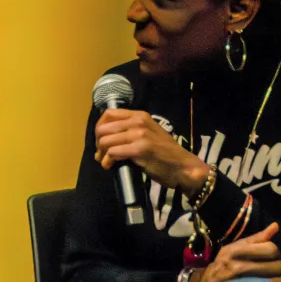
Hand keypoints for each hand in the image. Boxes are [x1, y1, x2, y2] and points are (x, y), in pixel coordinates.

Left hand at [94, 108, 209, 194]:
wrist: (182, 167)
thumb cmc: (165, 153)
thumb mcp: (148, 133)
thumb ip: (130, 130)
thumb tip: (106, 137)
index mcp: (139, 115)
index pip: (108, 114)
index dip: (99, 128)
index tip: (101, 141)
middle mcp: (138, 121)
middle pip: (103, 128)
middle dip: (98, 142)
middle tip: (101, 154)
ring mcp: (139, 134)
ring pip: (105, 141)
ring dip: (101, 154)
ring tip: (105, 161)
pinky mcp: (140, 149)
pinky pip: (113, 152)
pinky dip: (107, 161)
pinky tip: (110, 166)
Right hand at [192, 222, 280, 281]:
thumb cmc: (224, 264)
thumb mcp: (235, 247)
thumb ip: (256, 238)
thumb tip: (275, 226)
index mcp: (236, 252)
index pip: (271, 249)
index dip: (276, 253)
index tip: (271, 256)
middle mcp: (238, 267)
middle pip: (278, 265)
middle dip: (279, 267)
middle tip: (274, 269)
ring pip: (279, 280)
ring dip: (279, 280)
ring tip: (271, 279)